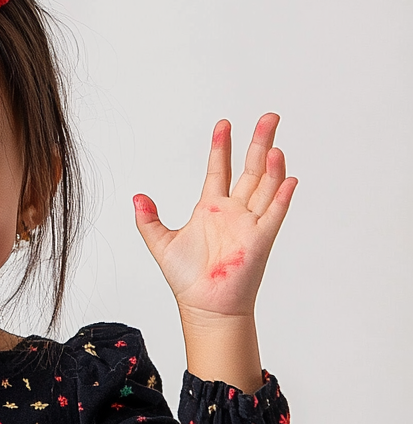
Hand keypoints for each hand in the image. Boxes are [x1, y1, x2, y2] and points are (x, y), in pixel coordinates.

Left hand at [132, 113, 297, 321]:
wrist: (203, 306)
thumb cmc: (187, 279)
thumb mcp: (160, 243)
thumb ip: (148, 219)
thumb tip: (136, 197)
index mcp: (211, 208)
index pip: (218, 169)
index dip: (221, 146)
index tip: (223, 124)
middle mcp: (233, 212)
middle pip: (250, 170)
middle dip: (258, 142)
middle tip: (268, 117)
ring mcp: (249, 224)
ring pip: (265, 187)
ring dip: (271, 166)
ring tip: (273, 144)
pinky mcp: (260, 240)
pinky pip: (274, 214)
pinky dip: (281, 196)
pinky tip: (288, 178)